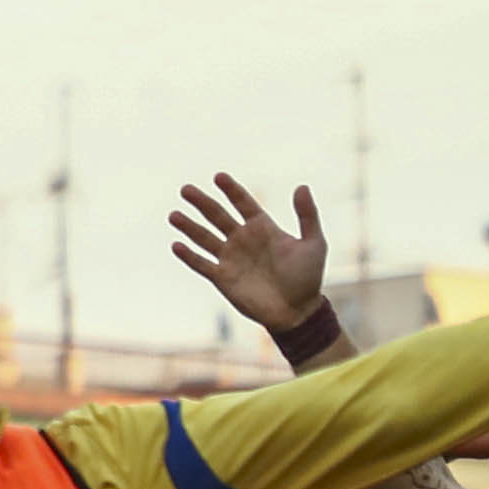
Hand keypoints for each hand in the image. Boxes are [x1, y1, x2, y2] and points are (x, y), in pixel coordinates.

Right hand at [163, 175, 327, 333]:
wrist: (297, 312)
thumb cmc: (308, 277)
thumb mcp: (314, 243)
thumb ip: (307, 215)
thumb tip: (302, 186)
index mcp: (262, 227)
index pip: (243, 203)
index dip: (231, 189)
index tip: (219, 176)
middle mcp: (242, 239)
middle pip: (217, 215)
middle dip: (202, 202)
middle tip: (185, 189)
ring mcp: (230, 258)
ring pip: (204, 237)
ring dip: (189, 227)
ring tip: (174, 215)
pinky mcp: (222, 278)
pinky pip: (202, 264)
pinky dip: (189, 256)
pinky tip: (176, 245)